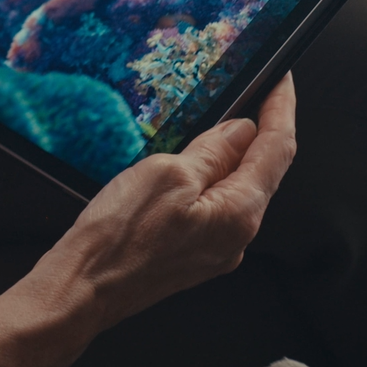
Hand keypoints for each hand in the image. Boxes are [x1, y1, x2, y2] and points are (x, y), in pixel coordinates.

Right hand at [7, 74, 298, 360]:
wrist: (84, 288)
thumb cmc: (119, 238)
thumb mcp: (167, 174)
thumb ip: (212, 151)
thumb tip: (241, 130)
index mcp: (239, 213)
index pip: (278, 150)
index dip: (282, 108)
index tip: (282, 78)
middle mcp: (237, 236)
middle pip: (262, 170)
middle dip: (259, 130)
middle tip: (250, 90)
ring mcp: (215, 249)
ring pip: (236, 189)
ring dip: (230, 154)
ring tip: (211, 124)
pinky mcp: (192, 254)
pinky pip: (214, 206)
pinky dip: (210, 178)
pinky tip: (187, 166)